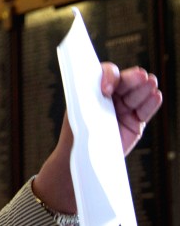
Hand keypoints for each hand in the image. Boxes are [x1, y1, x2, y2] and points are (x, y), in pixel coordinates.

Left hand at [33, 62, 162, 213]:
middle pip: (124, 82)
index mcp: (94, 89)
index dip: (108, 78)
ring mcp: (124, 108)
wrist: (84, 158)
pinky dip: (151, 103)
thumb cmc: (77, 134)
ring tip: (151, 82)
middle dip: (132, 79)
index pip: (104, 76)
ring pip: (136, 95)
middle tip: (140, 76)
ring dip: (144, 88)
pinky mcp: (135, 122)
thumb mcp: (79, 114)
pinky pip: (145, 111)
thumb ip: (88, 100)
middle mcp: (110, 97)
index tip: (106, 90)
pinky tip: (156, 96)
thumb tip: (97, 91)